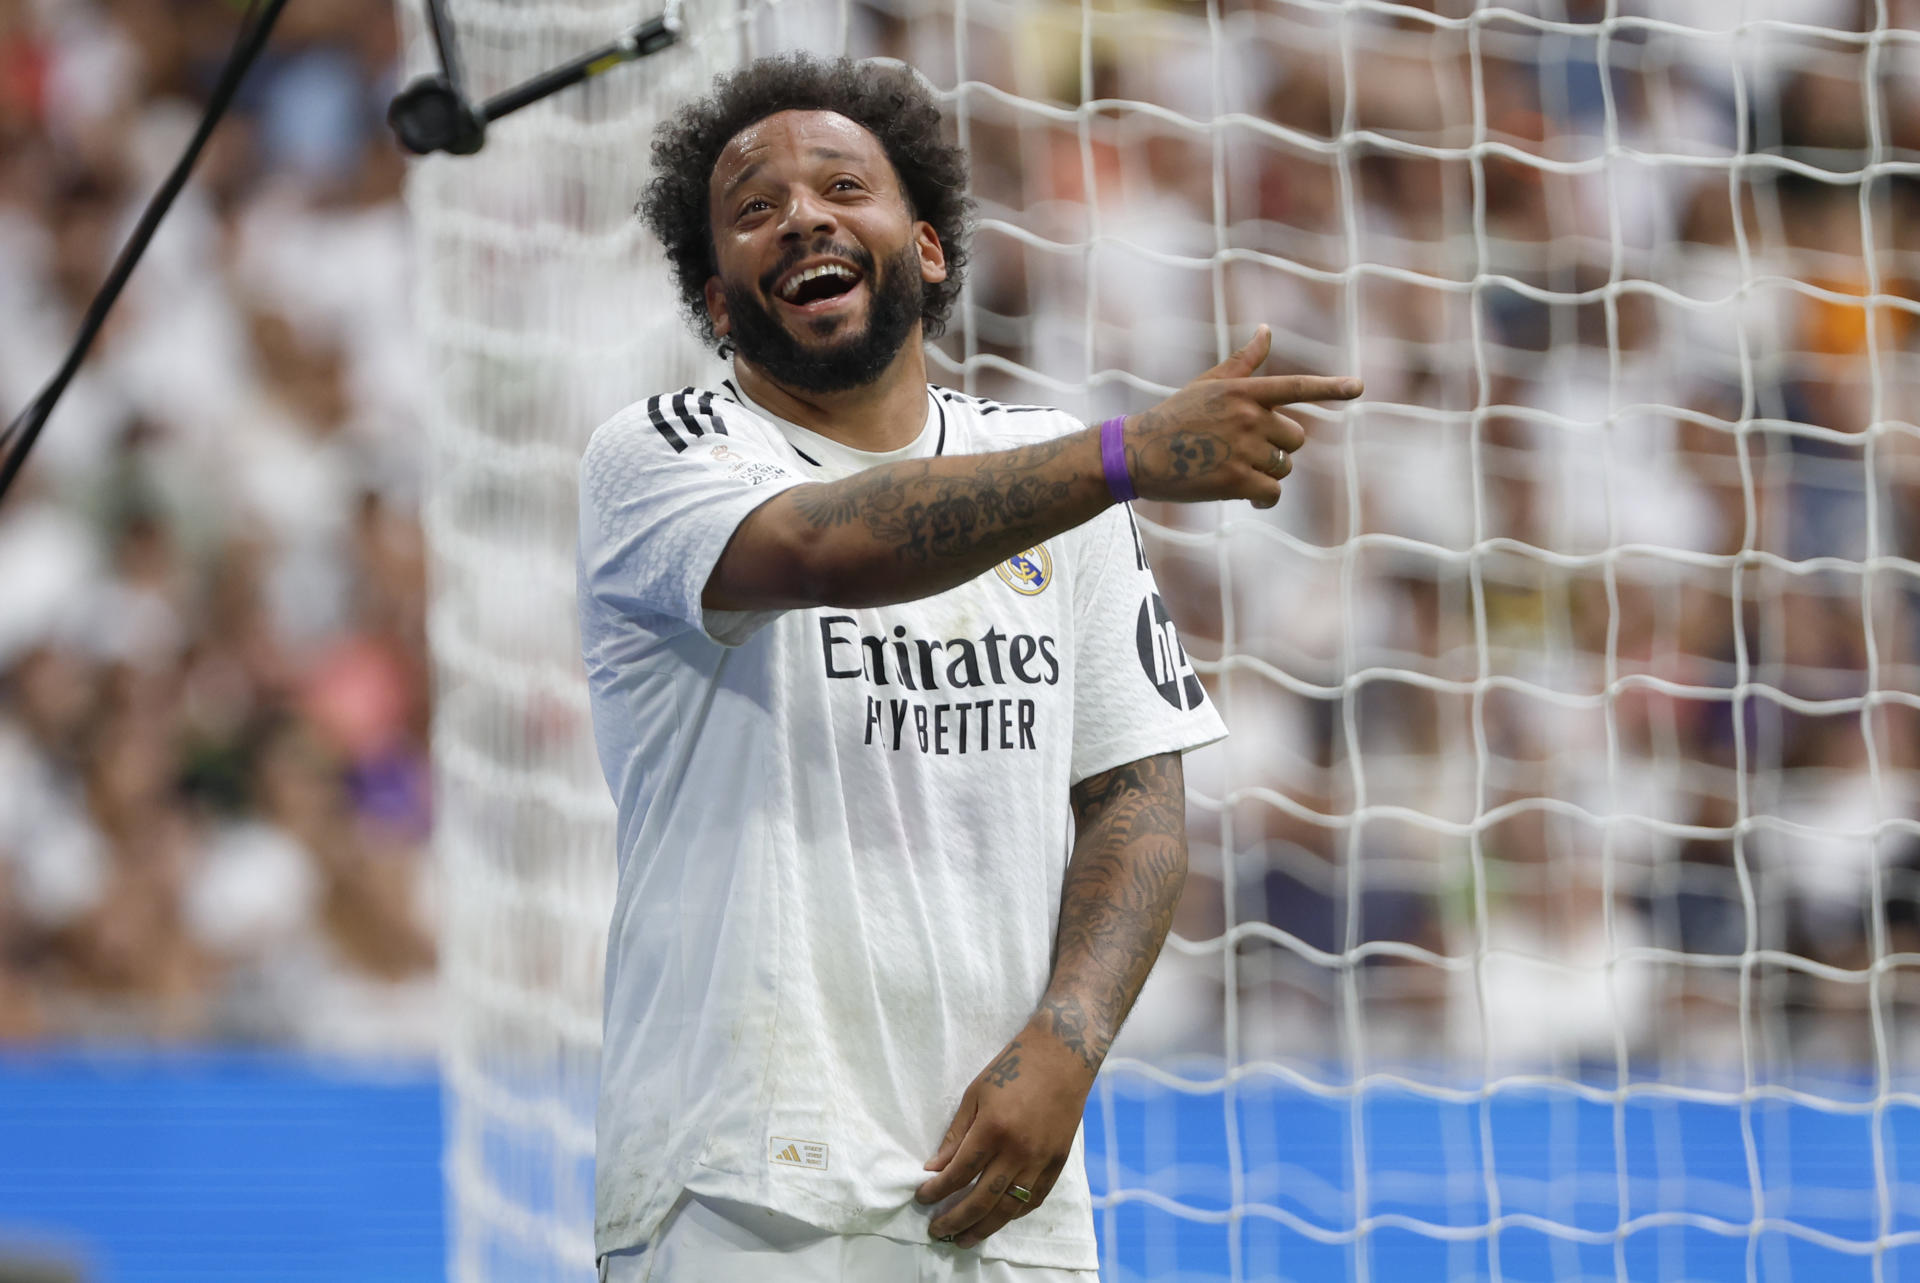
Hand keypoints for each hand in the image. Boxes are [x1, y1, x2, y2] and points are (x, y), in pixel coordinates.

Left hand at [914, 1025, 1095, 1248]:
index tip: (922, 1198)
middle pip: (982, 1199)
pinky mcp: (1058, 1162)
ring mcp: (1041, 1160)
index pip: (959, 1173)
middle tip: (938, 1231)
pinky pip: (1035, 1198)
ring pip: (1009, 1207)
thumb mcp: (975, 1094)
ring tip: (965, 1239)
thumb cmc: (1013, 1067)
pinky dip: (1015, 1213)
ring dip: (985, 1227)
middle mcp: (1018, 1151)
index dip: (937, 1191)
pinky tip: (1000, 1218)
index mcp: (993, 1129)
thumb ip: (956, 1135)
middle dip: (956, 1219)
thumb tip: (935, 1168)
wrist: (1062, 1055)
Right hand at [1123, 325, 1360, 509]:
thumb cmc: (1174, 416)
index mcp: (1244, 391)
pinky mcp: (1235, 480)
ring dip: (1267, 473)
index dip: (1331, 388)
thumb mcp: (1208, 384)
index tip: (1359, 388)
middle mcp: (1248, 416)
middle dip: (1278, 448)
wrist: (1137, 453)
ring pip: (1283, 466)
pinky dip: (1264, 500)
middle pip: (1296, 438)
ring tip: (1236, 471)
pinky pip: (1272, 492)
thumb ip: (1244, 362)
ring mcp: (1243, 448)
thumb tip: (1266, 329)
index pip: (1296, 387)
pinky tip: (1249, 501)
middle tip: (1245, 452)